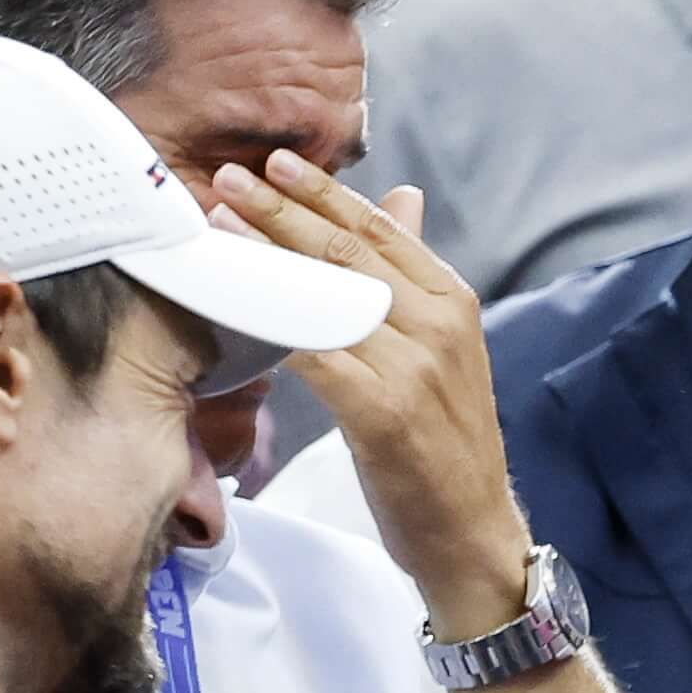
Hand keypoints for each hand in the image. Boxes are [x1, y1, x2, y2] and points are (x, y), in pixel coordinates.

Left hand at [206, 153, 531, 633]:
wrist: (472, 530)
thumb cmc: (447, 443)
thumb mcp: (444, 349)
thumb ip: (414, 275)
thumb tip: (402, 199)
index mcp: (454, 304)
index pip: (381, 231)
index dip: (323, 192)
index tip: (273, 162)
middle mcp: (440, 327)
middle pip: (348, 252)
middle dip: (282, 208)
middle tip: (227, 175)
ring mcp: (414, 369)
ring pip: (326, 294)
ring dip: (266, 255)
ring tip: (219, 223)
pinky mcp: (383, 411)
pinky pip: (313, 351)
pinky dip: (272, 320)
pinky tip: (235, 300)